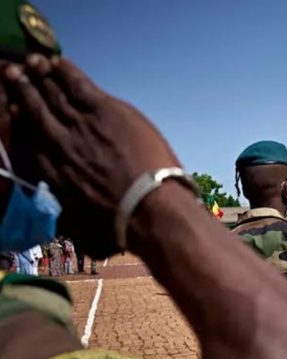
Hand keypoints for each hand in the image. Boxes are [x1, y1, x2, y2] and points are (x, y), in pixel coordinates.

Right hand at [2, 56, 180, 257]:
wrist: (146, 208)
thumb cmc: (120, 226)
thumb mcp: (90, 233)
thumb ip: (80, 226)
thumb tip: (83, 241)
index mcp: (55, 173)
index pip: (32, 140)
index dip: (22, 121)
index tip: (15, 109)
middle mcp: (60, 145)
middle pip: (36, 111)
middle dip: (24, 90)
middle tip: (12, 73)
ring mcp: (81, 125)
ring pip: (54, 93)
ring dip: (41, 75)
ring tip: (32, 62)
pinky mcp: (104, 112)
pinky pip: (78, 84)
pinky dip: (66, 71)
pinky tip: (58, 61)